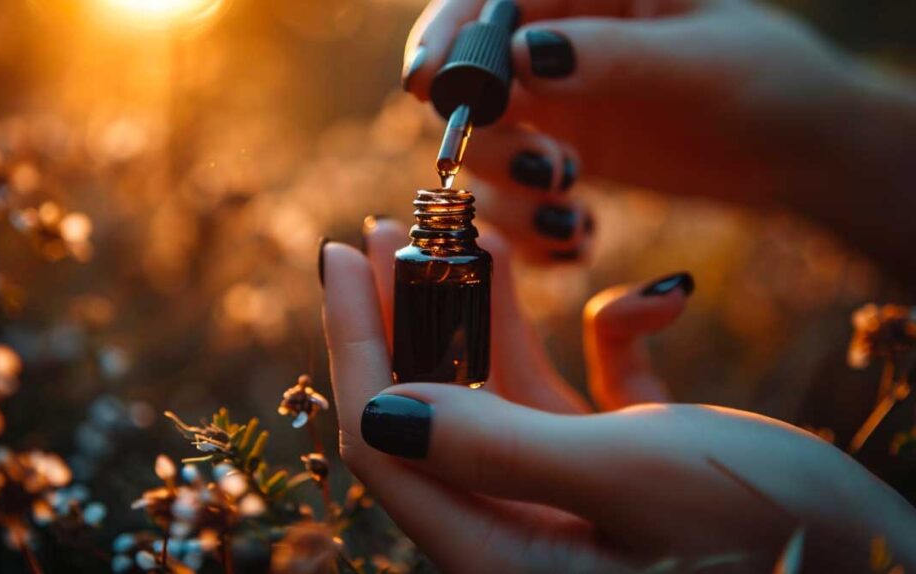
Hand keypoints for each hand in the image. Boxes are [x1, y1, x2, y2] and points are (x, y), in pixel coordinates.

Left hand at [320, 219, 915, 571]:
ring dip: (485, 313)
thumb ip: (496, 448)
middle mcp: (527, 529)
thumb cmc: (778, 540)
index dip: (353, 343)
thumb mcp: (633, 479)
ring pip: (500, 392)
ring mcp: (576, 495)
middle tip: (386, 230)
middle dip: (407, 316)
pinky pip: (586, 392)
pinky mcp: (631, 467)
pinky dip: (600, 339)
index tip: (337, 254)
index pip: (389, 442)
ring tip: (468, 235)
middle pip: (434, 409)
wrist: (893, 570)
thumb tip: (379, 410)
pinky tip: (644, 298)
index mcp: (506, 554)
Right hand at [403, 0, 869, 204]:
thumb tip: (517, 56)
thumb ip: (604, 56)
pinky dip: (528, 227)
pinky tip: (577, 239)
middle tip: (548, 171)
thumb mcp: (691, 64)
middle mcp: (555, 39)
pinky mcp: (556, 152)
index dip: (450, 36)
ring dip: (508, 191)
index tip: (428, 84)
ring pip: (481, 144)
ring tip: (570, 216)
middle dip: (487, 134)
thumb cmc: (763, 84)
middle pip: (468, 79)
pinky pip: (510, 194)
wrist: (794, 151)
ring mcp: (551, 100)